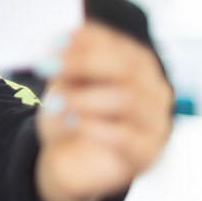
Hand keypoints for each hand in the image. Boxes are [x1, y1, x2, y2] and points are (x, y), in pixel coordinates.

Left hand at [34, 22, 173, 200]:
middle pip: (128, 68)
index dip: (88, 40)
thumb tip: (60, 40)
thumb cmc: (72, 114)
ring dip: (83, 98)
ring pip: (128, 99)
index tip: (53, 41)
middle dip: (83, 63)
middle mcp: (153, 90)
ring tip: (54, 104)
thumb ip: (68, 63)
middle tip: (46, 66)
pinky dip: (92, 127)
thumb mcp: (66, 83)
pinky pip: (125, 136)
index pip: (120, 45)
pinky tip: (71, 124)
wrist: (70, 161)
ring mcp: (155, 122)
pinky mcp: (146, 153)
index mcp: (137, 66)